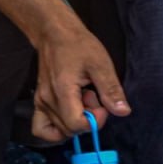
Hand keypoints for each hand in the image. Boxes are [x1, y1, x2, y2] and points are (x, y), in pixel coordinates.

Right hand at [32, 24, 129, 141]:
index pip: (76, 125)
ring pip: (60, 129)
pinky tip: (72, 114)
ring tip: (83, 99)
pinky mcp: (39, 102)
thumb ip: (111, 90)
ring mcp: (40, 103)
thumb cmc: (78, 45)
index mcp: (62, 91)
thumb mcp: (101, 64)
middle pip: (69, 129)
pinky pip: (42, 128)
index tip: (103, 106)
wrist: (55, 34)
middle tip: (93, 97)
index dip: (95, 121)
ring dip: (76, 120)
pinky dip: (58, 129)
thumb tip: (123, 111)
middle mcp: (47, 101)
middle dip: (88, 119)